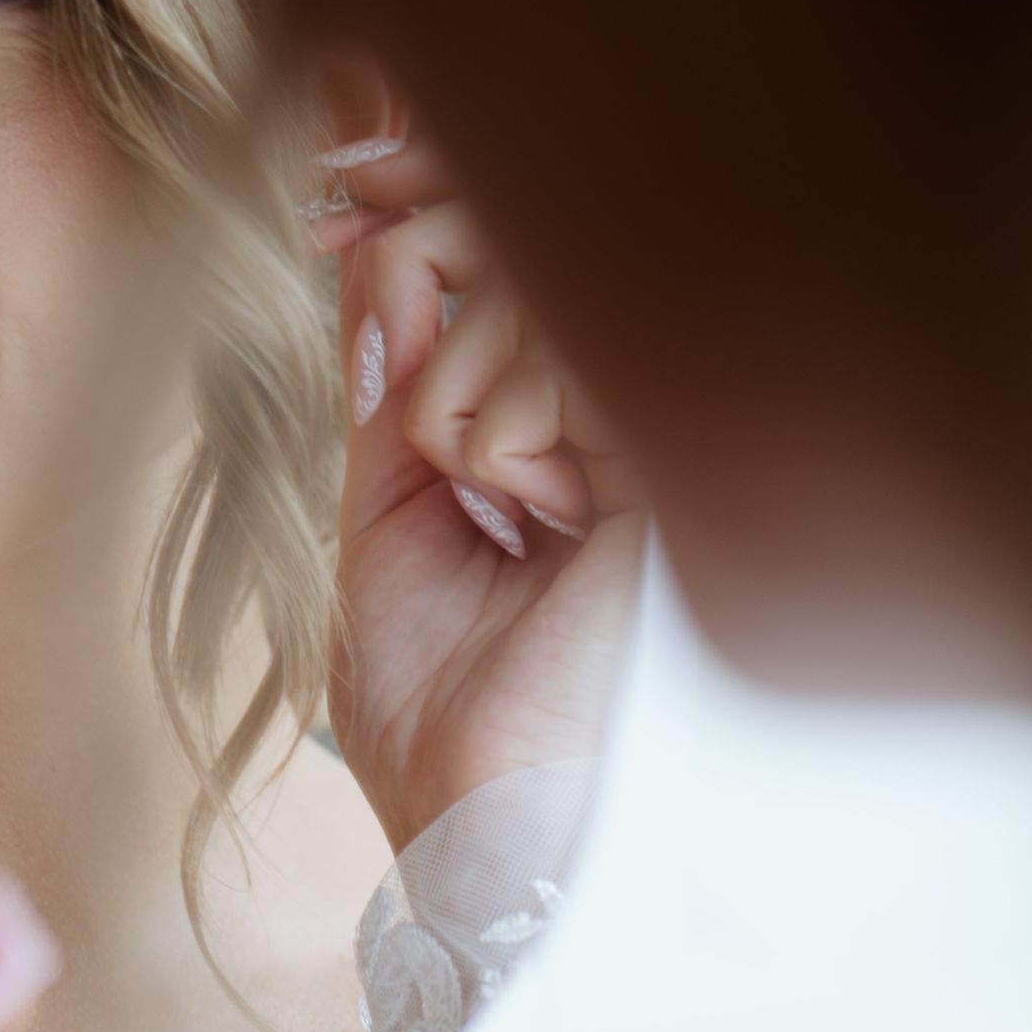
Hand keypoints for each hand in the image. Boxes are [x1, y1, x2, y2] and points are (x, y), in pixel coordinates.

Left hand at [314, 128, 642, 854]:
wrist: (501, 847)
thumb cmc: (447, 727)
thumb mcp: (384, 533)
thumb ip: (391, 391)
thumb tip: (375, 249)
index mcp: (568, 435)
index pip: (505, 265)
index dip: (420, 202)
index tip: (338, 185)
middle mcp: (630, 420)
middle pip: (521, 239)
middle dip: (422, 245)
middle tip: (360, 268)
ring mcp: (670, 433)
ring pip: (533, 290)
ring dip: (456, 392)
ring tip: (485, 502)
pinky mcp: (693, 454)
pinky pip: (570, 348)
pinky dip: (503, 424)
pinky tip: (535, 507)